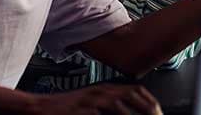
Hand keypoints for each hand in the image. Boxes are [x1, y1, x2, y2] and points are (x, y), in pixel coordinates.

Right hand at [33, 84, 161, 114]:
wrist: (40, 108)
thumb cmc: (67, 108)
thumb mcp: (91, 102)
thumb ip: (109, 105)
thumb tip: (128, 111)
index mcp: (104, 89)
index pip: (134, 89)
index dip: (150, 100)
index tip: (159, 112)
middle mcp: (99, 91)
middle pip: (130, 95)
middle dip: (146, 108)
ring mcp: (89, 100)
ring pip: (116, 106)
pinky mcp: (80, 110)